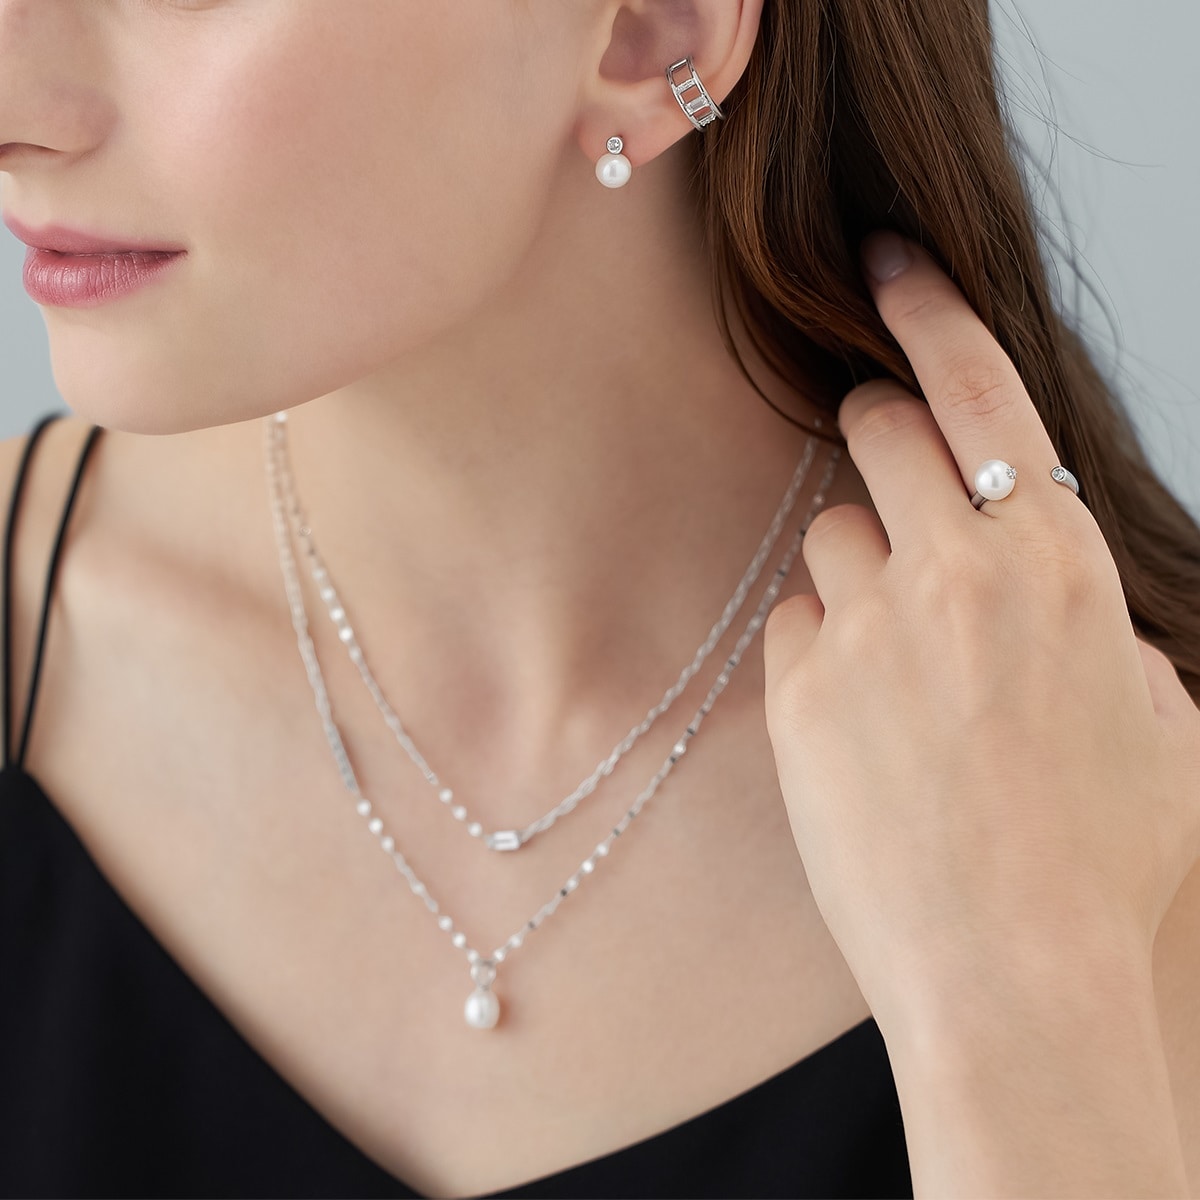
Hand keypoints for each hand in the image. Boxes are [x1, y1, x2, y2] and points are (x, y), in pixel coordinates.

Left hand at [762, 231, 1199, 1033]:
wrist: (1017, 975)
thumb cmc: (1105, 861)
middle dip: (871, 429)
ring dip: (855, 571)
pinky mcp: (798, 693)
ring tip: (896, 666)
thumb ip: (1107, 636)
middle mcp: (955, 571)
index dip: (927, 309)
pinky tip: (856, 723)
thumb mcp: (1159, 728)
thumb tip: (1069, 606)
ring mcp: (865, 629)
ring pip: (828, 538)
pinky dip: (819, 651)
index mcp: (1055, 562)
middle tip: (876, 458)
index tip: (885, 259)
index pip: (979, 389)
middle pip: (874, 434)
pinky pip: (793, 627)